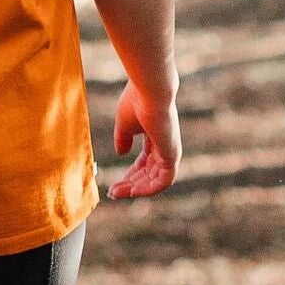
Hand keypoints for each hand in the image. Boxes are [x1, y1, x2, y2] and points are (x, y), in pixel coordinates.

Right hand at [109, 79, 179, 199]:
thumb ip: (123, 139)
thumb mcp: (124, 124)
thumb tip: (121, 153)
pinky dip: (148, 189)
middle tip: (113, 192)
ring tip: (117, 193)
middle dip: (130, 184)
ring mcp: (170, 151)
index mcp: (155, 137)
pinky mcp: (172, 155)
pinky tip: (132, 191)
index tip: (113, 184)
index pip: (144, 163)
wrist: (150, 90)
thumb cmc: (136, 101)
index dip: (129, 174)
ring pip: (155, 180)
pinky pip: (163, 181)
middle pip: (148, 173)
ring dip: (136, 189)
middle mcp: (164, 145)